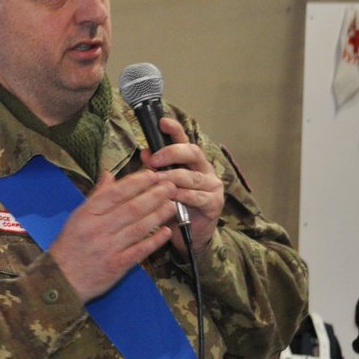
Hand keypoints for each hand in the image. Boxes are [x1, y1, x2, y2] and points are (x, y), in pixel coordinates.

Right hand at [48, 169, 178, 302]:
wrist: (61, 279)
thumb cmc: (69, 246)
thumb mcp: (77, 217)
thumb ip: (96, 196)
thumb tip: (109, 175)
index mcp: (87, 214)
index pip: (115, 193)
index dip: (137, 183)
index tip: (152, 175)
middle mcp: (98, 229)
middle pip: (131, 208)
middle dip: (154, 195)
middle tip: (170, 186)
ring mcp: (108, 248)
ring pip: (139, 227)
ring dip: (158, 215)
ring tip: (172, 205)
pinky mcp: (117, 265)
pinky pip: (140, 250)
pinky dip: (155, 240)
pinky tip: (166, 231)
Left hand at [142, 115, 224, 255]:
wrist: (189, 236)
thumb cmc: (174, 207)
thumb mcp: (161, 187)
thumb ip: (154, 170)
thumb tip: (144, 152)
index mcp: (191, 162)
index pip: (184, 140)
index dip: (175, 130)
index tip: (162, 122)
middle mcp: (204, 170)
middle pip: (192, 152)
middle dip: (172, 153)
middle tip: (154, 160)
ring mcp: (212, 186)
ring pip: (192, 176)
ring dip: (172, 177)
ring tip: (157, 180)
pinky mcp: (214, 203)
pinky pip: (196, 197)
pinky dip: (182, 196)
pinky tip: (170, 197)